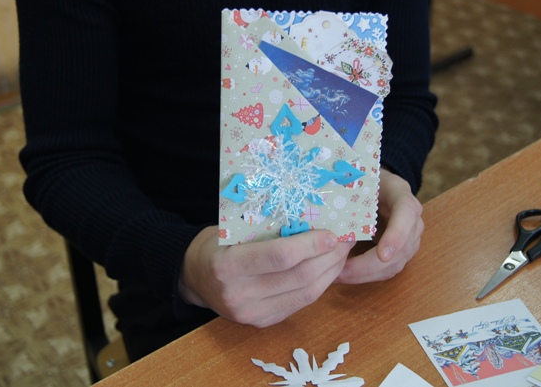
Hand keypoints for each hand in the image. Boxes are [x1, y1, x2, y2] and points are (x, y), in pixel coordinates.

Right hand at [179, 227, 351, 327]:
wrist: (195, 277)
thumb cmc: (217, 244)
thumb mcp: (234, 229)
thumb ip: (268, 228)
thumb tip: (314, 219)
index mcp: (227, 266)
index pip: (280, 256)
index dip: (311, 244)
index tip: (332, 233)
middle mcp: (239, 295)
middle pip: (299, 276)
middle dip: (329, 257)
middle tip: (345, 239)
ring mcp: (252, 314)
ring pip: (306, 294)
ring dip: (330, 271)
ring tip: (341, 253)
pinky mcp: (263, 323)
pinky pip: (301, 303)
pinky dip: (319, 285)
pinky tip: (327, 269)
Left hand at [336, 168, 423, 283]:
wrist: (380, 188)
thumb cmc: (366, 183)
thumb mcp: (359, 180)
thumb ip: (351, 192)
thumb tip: (325, 211)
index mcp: (402, 196)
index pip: (406, 215)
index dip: (396, 236)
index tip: (383, 255)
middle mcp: (413, 219)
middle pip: (401, 248)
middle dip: (371, 264)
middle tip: (344, 271)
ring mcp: (411, 237)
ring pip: (396, 263)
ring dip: (367, 274)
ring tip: (340, 275)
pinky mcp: (403, 252)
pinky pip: (389, 269)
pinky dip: (368, 275)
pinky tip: (347, 276)